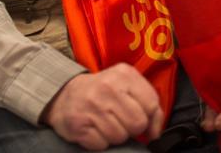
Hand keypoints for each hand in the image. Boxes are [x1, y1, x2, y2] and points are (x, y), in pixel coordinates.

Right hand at [40, 64, 163, 150]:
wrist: (64, 94)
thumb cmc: (103, 91)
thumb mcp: (128, 85)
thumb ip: (149, 103)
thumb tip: (155, 132)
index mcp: (124, 75)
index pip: (151, 104)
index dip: (150, 118)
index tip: (144, 122)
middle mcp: (107, 88)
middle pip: (137, 123)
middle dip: (132, 127)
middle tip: (121, 120)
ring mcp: (92, 107)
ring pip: (120, 137)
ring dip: (115, 135)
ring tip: (106, 122)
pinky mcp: (78, 125)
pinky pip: (102, 145)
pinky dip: (100, 141)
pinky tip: (94, 128)